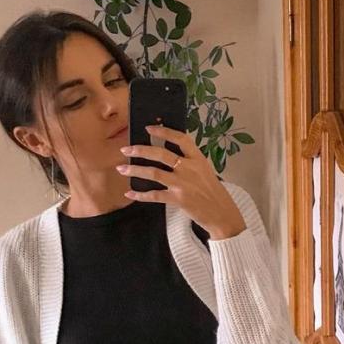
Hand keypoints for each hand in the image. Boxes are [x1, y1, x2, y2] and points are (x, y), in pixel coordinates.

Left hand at [115, 124, 245, 239]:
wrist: (222, 214)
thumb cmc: (213, 193)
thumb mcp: (205, 172)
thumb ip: (190, 162)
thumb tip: (169, 155)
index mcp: (198, 159)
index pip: (180, 139)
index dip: (163, 132)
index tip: (148, 128)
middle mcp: (189, 168)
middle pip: (160, 154)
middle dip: (140, 150)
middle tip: (126, 149)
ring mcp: (183, 184)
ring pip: (153, 173)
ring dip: (135, 170)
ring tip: (122, 169)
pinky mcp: (178, 199)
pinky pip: (154, 195)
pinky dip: (140, 195)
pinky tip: (130, 194)